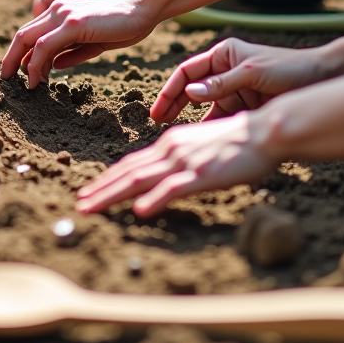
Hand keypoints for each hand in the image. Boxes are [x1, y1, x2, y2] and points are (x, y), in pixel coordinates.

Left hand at [1, 0, 156, 87]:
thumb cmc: (123, 25)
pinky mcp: (72, 23)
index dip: (21, 52)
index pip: (32, 31)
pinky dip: (35, 64)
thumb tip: (54, 65)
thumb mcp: (92, 41)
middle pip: (22, 34)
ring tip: (24, 85)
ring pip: (28, 39)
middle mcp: (57, 9)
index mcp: (61, 11)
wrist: (143, 9)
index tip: (19, 72)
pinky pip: (44, 46)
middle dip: (11, 58)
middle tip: (5, 78)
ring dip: (21, 64)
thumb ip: (72, 51)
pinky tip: (37, 79)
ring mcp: (63, 15)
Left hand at [75, 112, 277, 215]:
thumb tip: (162, 178)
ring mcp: (185, 162)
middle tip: (79, 203)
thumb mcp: (200, 150)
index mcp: (170, 143)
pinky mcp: (203, 174)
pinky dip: (154, 200)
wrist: (264, 131)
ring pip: (140, 180)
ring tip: (93, 207)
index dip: (108, 178)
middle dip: (101, 188)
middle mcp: (171, 150)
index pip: (131, 163)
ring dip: (113, 195)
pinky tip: (139, 211)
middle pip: (128, 172)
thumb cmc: (238, 143)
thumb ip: (180, 162)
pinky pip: (174, 189)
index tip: (90, 190)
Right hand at [152, 38, 332, 124]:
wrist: (322, 79)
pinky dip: (213, 129)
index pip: (187, 71)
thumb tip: (190, 94)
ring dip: (193, 120)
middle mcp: (224, 71)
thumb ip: (221, 84)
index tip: (158, 109)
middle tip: (158, 124)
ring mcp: (235, 91)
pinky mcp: (246, 108)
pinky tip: (203, 142)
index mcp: (222, 55)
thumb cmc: (289, 68)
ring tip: (177, 138)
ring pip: (206, 108)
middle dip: (174, 105)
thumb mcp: (252, 73)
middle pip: (191, 90)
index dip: (170, 90)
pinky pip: (223, 119)